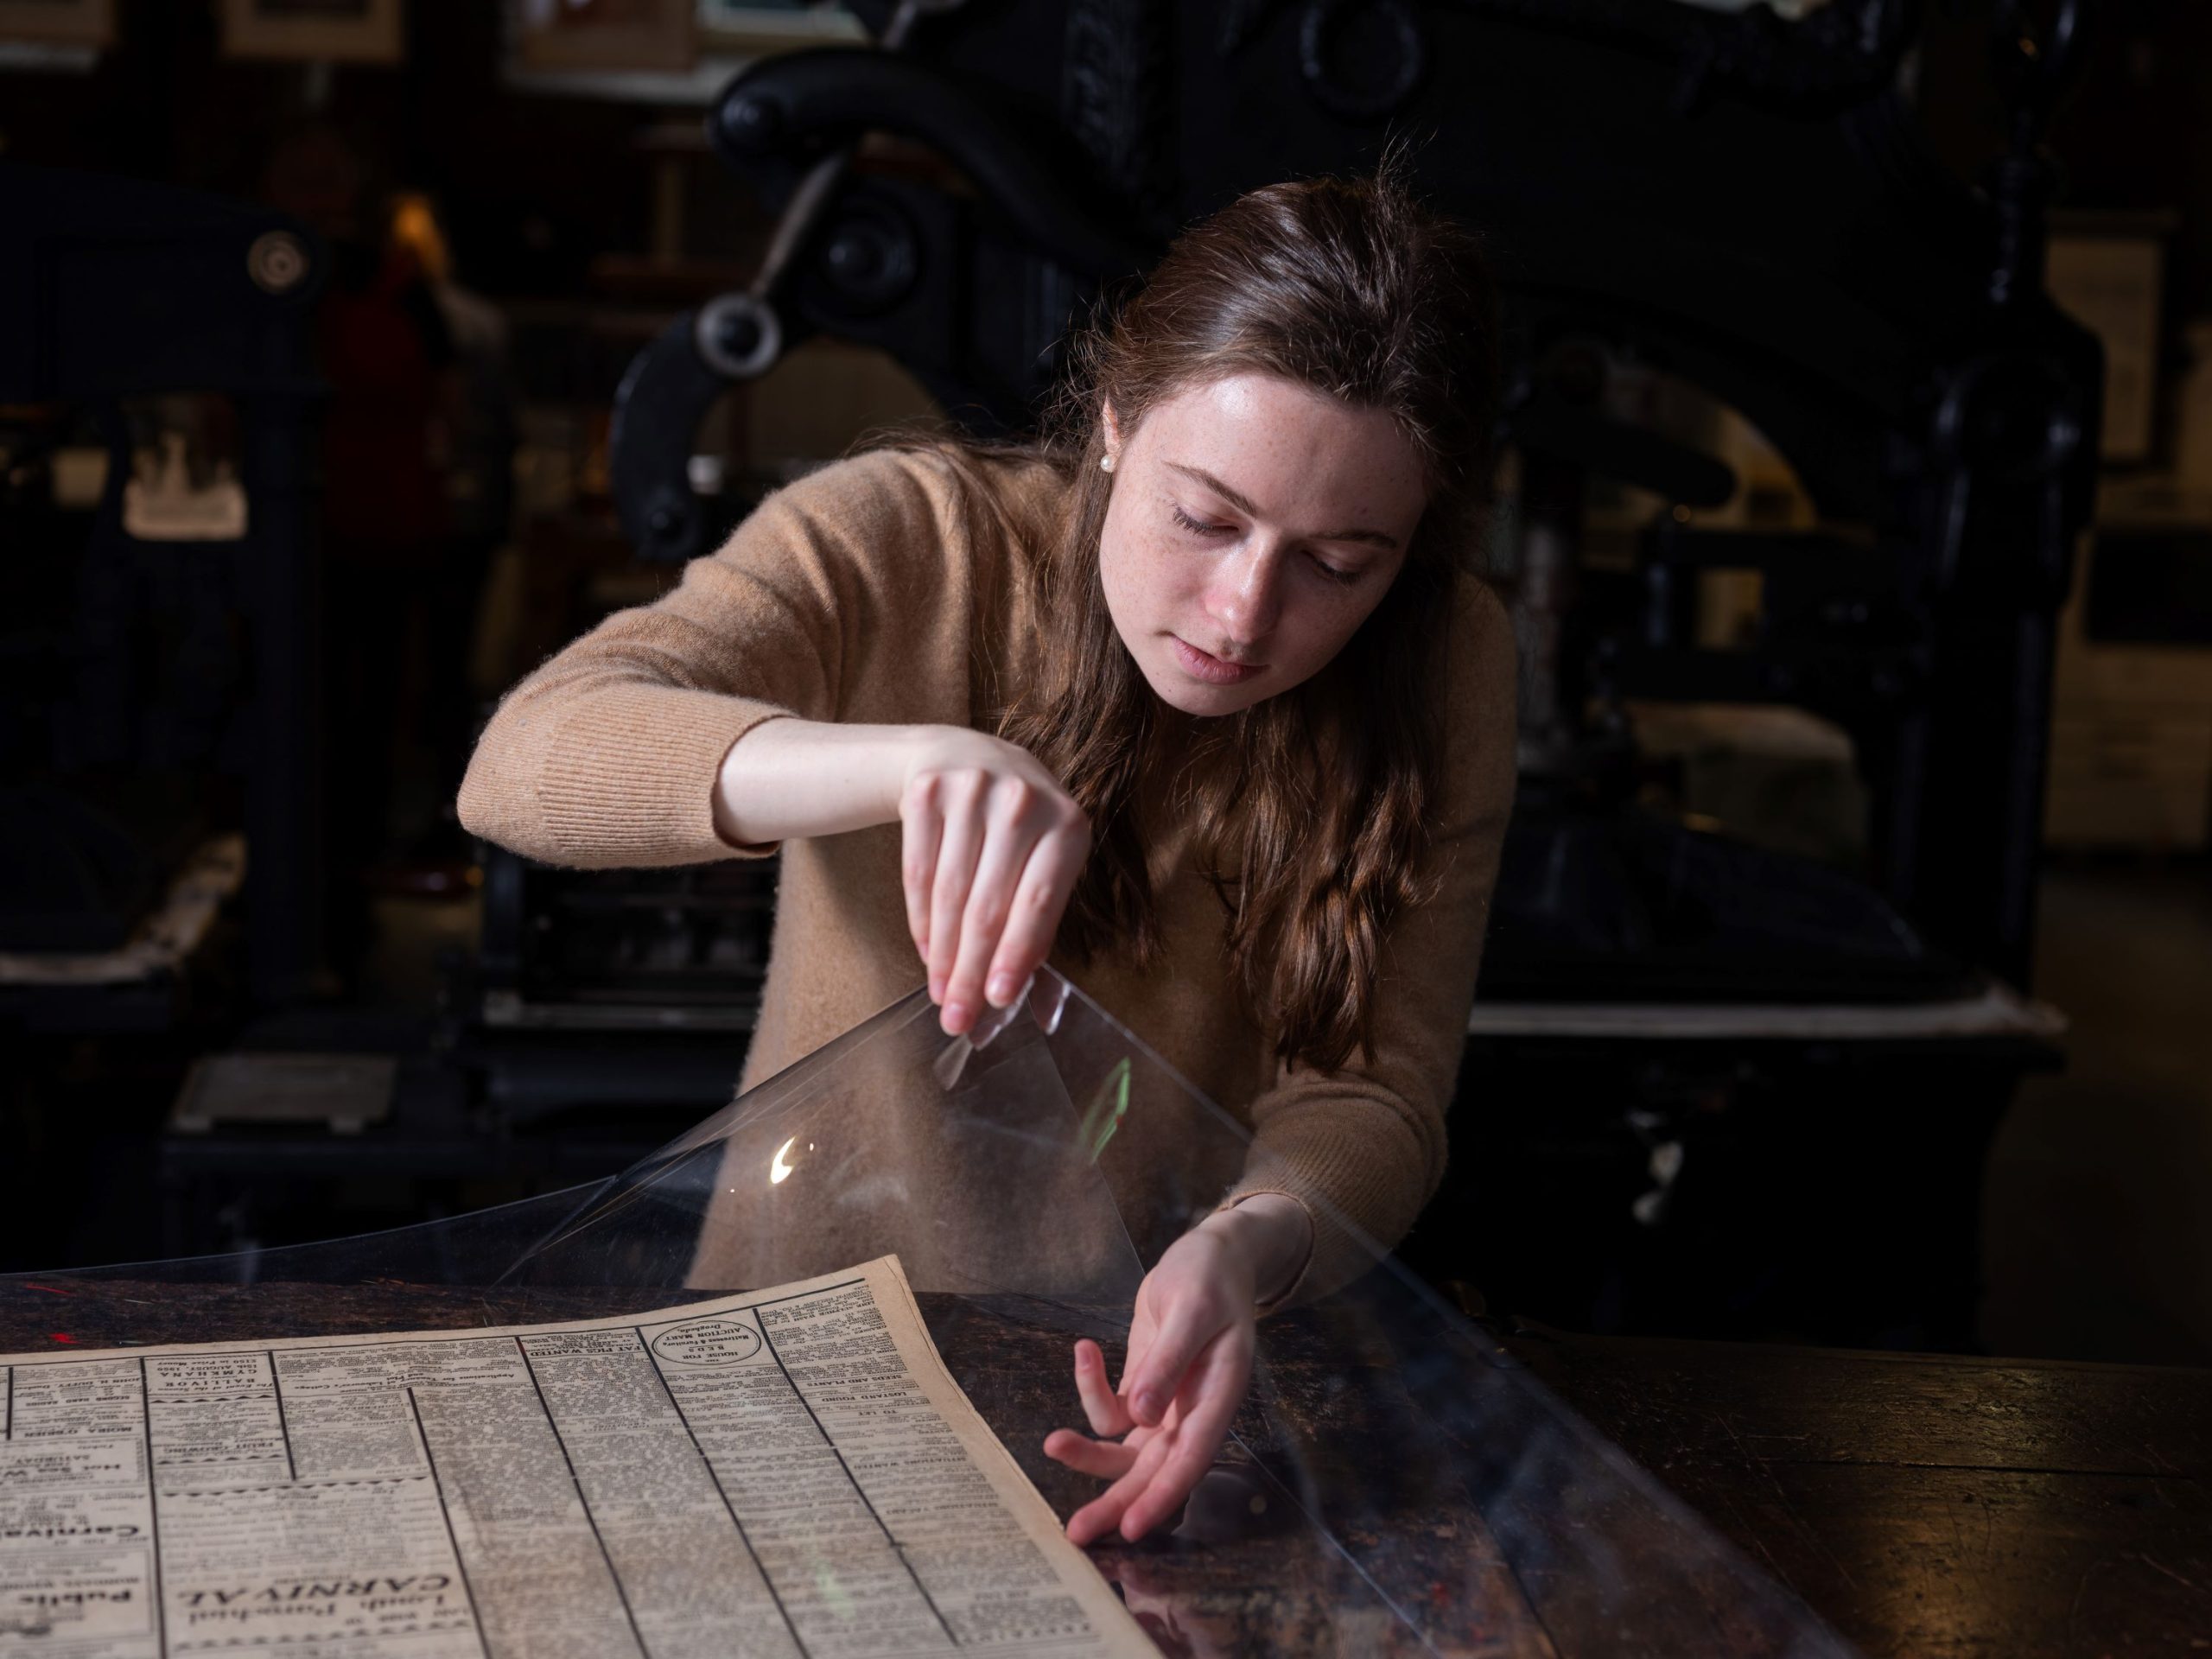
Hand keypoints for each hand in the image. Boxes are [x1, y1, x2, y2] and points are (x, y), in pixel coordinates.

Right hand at [900, 726, 1088, 1035]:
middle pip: (988, 906)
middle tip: (959, 1018)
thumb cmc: (1017, 824)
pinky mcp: (926, 793)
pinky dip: (920, 921)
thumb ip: (1039, 915)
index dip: (1016, 956)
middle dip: (972, 970)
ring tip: (941, 995)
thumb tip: (1013, 986)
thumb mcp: (1044, 856)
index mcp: (1067, 823)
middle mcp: (1021, 802)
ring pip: (950, 895)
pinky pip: (918, 874)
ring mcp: (971, 792)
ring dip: (944, 955)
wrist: (962, 755)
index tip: (998, 1001)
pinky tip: (927, 954)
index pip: (1038, 902)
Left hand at [1042, 1221, 1260, 1544]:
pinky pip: (1111, 1409)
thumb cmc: (1209, 1277)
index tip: (1131, 1528)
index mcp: (1218, 1396)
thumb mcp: (1191, 1309)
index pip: (1191, 1459)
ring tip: (1051, 1443)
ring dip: (1088, 1452)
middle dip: (1116, 1501)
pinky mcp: (1143, 1387)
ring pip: (1125, 1450)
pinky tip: (1084, 1350)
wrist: (1207, 1254)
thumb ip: (1170, 1361)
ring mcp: (1165, 1403)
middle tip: (1075, 1531)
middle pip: (1152, 1470)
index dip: (1162, 1496)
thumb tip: (1143, 1415)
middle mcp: (1192, 1410)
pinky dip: (1090, 1387)